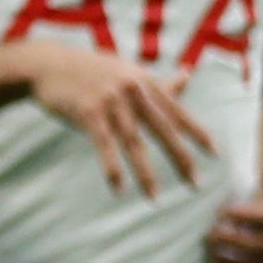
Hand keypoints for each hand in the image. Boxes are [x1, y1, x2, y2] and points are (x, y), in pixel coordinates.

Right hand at [15, 41, 214, 197]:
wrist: (47, 63)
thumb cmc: (89, 70)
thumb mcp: (125, 71)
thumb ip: (156, 81)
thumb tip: (187, 75)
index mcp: (144, 80)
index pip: (177, 110)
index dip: (196, 132)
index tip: (215, 153)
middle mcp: (132, 89)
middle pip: (161, 129)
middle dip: (180, 158)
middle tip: (195, 183)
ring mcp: (110, 100)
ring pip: (133, 143)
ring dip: (145, 173)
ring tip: (155, 198)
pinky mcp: (87, 112)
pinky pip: (104, 145)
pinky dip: (112, 168)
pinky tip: (119, 188)